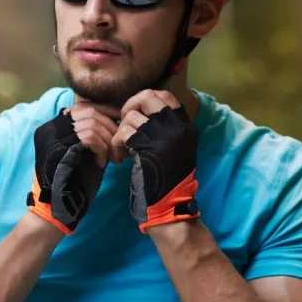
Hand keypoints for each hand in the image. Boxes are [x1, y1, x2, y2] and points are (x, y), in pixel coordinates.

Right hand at [26, 101, 119, 233]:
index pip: (81, 107)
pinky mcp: (58, 148)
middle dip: (110, 126)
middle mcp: (50, 128)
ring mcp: (52, 137)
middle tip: (120, 145)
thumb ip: (91, 136)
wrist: (56, 209)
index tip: (120, 122)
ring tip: (114, 157)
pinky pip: (89, 137)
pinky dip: (101, 148)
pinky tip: (102, 163)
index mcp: (53, 127)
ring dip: (108, 140)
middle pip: (87, 111)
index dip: (104, 111)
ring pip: (90, 122)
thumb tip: (116, 120)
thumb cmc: (73, 184)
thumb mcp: (83, 154)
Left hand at [110, 90, 200, 233]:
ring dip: (119, 132)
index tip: (135, 114)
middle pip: (148, 96)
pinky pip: (124, 133)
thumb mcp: (174, 150)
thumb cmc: (167, 181)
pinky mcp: (150, 149)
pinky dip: (115, 144)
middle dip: (129, 107)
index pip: (166, 96)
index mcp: (186, 126)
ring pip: (132, 116)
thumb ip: (164, 129)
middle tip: (124, 125)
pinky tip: (119, 157)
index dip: (144, 100)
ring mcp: (165, 137)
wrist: (169, 206)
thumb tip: (141, 111)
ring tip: (121, 149)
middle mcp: (178, 128)